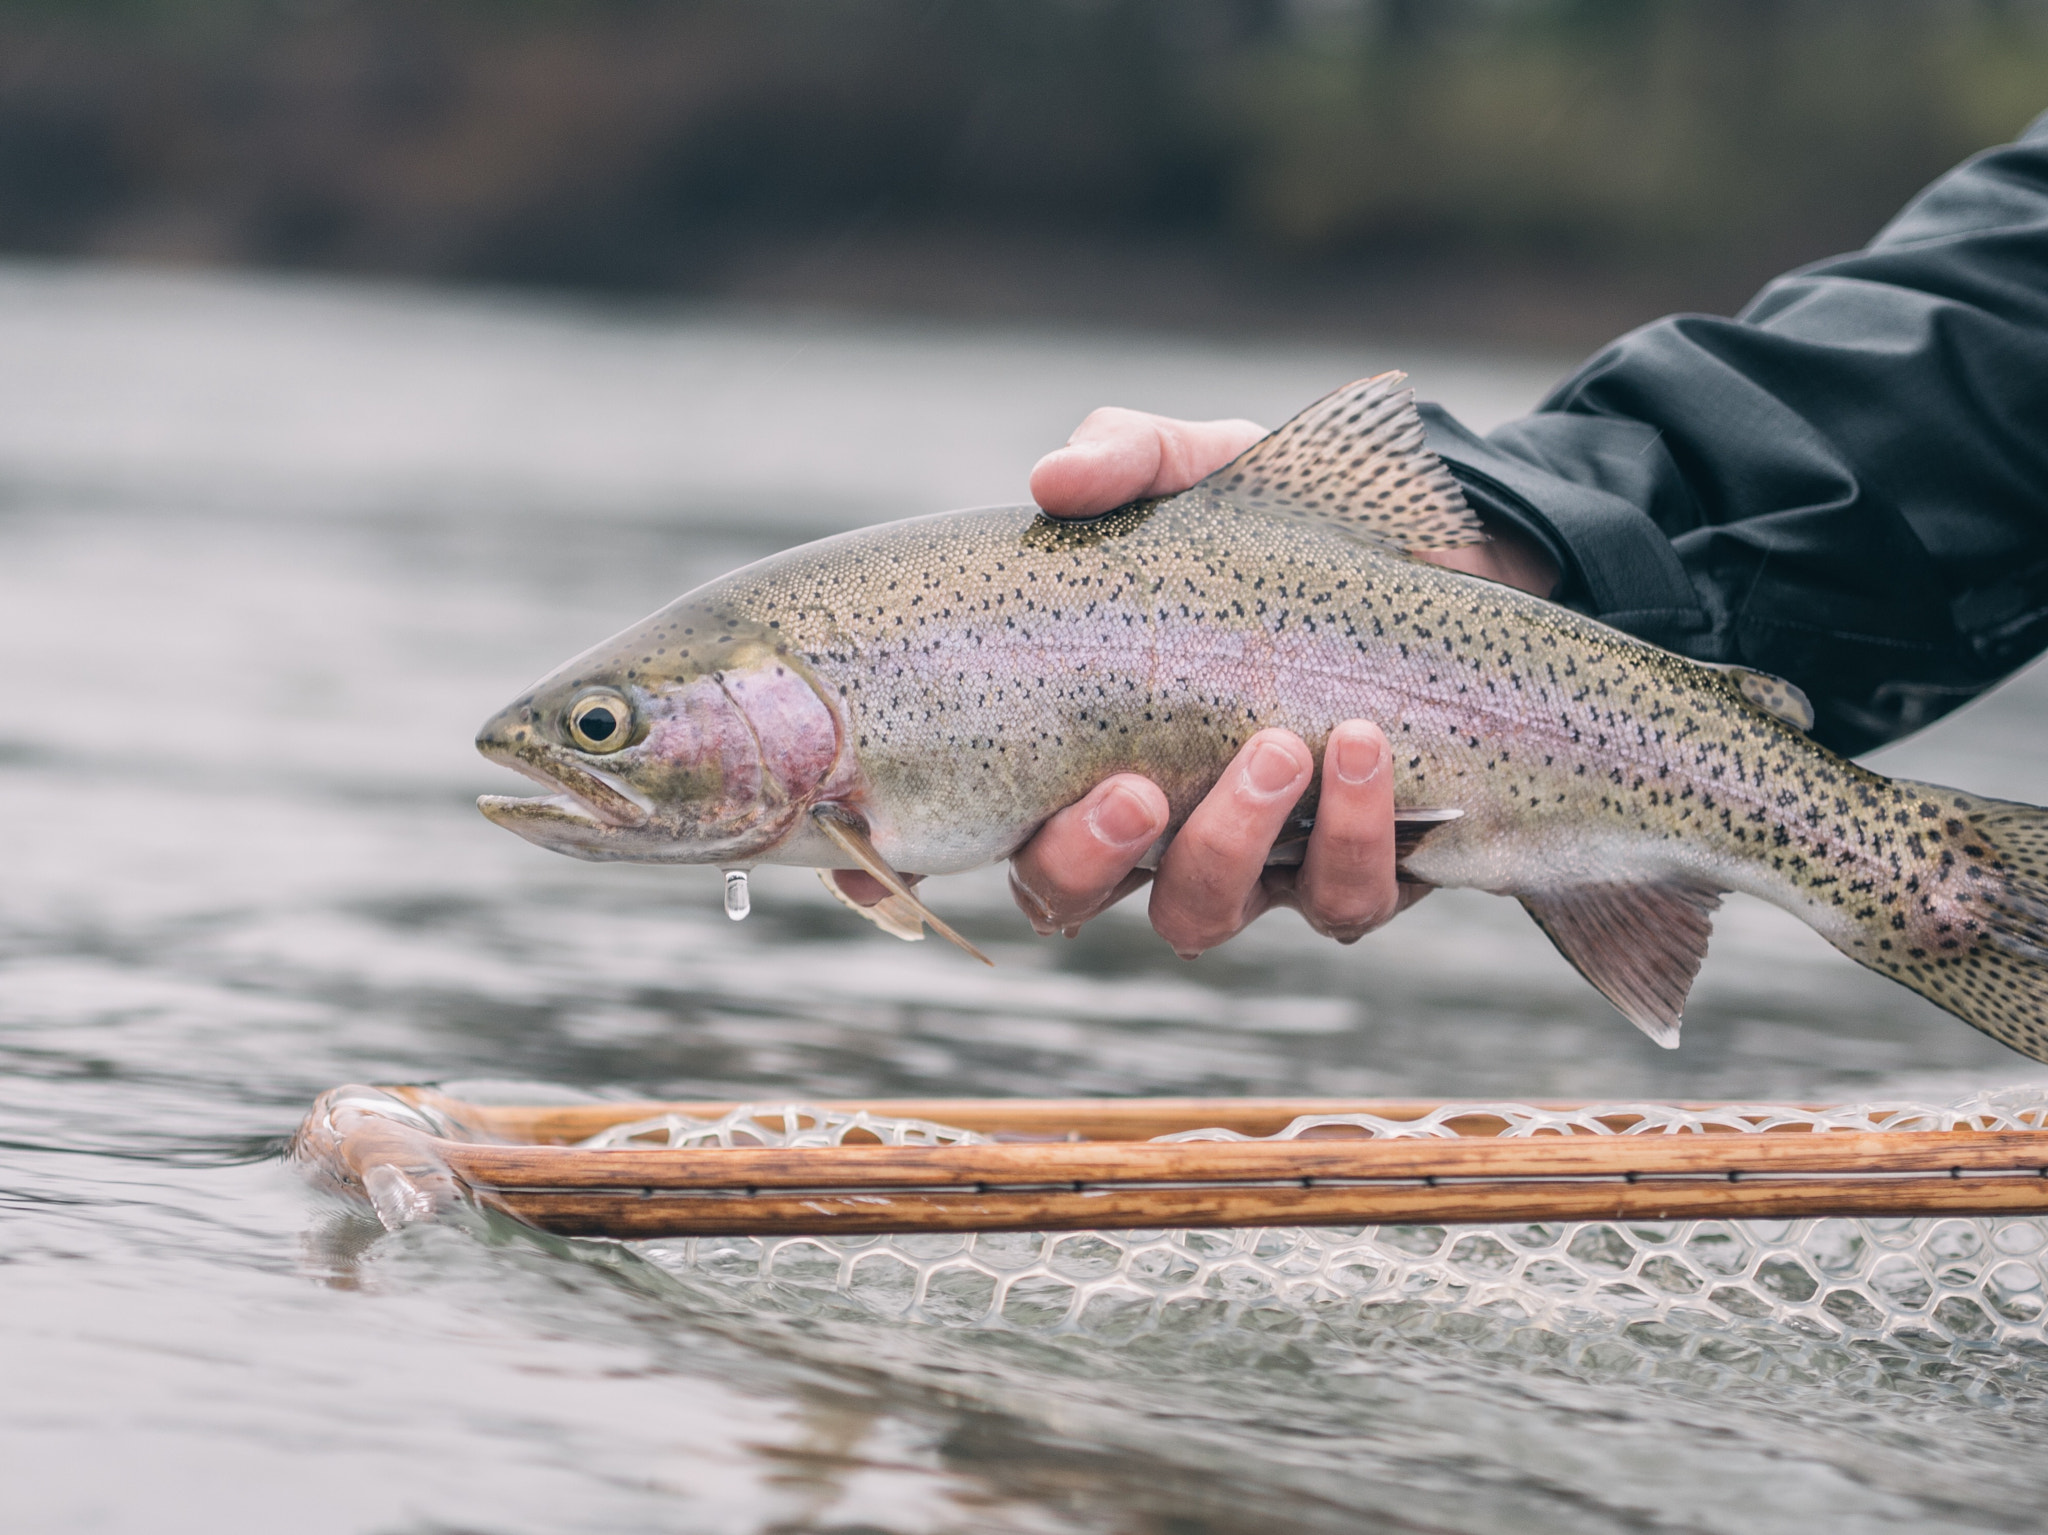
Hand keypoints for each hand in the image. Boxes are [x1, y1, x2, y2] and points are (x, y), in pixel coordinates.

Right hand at [1004, 403, 1554, 949]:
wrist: (1443, 548)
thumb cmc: (1292, 524)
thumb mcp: (1209, 470)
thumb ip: (1129, 458)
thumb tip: (1054, 478)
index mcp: (1087, 744)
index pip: (1006, 835)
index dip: (996, 851)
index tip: (1028, 801)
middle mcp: (1151, 825)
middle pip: (1070, 899)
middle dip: (1092, 859)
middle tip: (1141, 790)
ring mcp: (1251, 864)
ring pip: (1199, 917)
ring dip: (1229, 845)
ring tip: (1277, 748)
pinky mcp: (1355, 874)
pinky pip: (1339, 905)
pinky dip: (1350, 839)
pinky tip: (1364, 749)